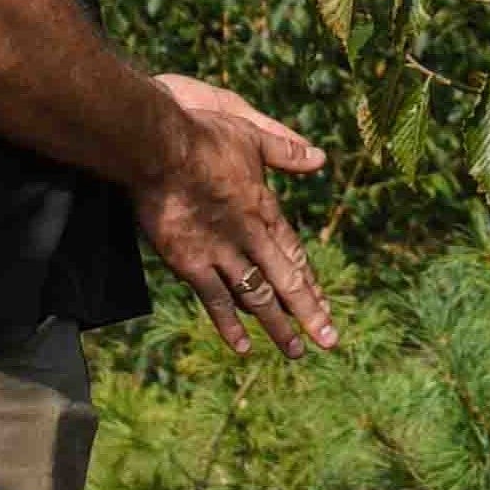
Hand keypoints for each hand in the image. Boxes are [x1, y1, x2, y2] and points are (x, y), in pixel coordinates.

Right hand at [137, 77, 337, 358]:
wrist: (160, 148)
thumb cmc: (205, 136)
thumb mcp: (253, 137)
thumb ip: (287, 151)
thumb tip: (321, 157)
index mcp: (265, 210)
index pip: (295, 253)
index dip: (310, 282)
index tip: (326, 305)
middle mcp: (250, 237)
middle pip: (286, 281)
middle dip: (309, 313)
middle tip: (330, 341)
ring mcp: (221, 252)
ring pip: (257, 297)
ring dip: (278, 327)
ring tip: (296, 352)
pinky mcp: (190, 262)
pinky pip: (215, 300)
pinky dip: (230, 325)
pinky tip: (244, 347)